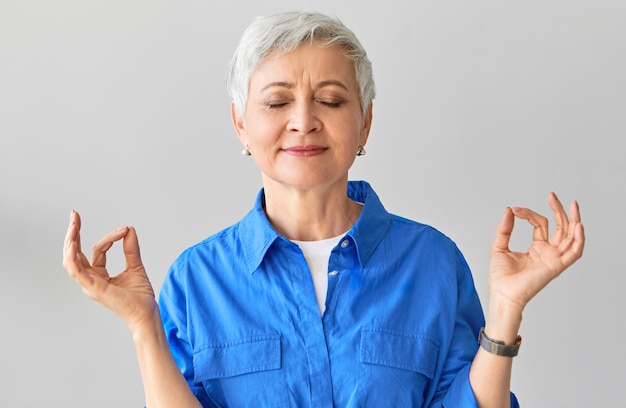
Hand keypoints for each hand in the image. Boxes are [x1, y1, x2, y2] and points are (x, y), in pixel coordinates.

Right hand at [62, 210, 157, 331]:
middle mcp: (91, 280)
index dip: (110, 237)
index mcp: (99, 275)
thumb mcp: (135, 266)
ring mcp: (90, 284)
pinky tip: (73, 242)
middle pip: (75, 253)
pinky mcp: (93, 288)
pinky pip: (77, 270)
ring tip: (73, 223)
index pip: (97, 250)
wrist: (147, 313)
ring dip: (70, 240)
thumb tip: (129, 229)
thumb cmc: (140, 297)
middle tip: (74, 215)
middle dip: (73, 233)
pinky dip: (73, 256)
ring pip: (71, 260)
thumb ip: (130, 248)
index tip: (125, 230)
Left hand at [488, 192, 584, 314]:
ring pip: (570, 237)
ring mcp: (553, 259)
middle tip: (552, 195)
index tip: (515, 210)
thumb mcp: (499, 246)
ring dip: (574, 220)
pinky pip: (574, 253)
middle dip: (559, 210)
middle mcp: (548, 253)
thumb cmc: (501, 277)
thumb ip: (505, 229)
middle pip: (560, 228)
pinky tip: (578, 226)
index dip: (529, 214)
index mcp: (536, 248)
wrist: (502, 293)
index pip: (540, 224)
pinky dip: (578, 240)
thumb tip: (509, 210)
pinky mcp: (556, 266)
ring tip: (573, 205)